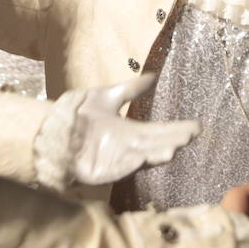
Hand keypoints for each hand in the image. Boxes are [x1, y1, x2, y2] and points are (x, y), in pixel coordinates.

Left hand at [69, 75, 199, 185]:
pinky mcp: (101, 172)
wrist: (51, 131)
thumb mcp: (108, 96)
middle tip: (191, 136)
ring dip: (156, 155)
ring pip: (141, 158)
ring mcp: (115, 161)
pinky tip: (142, 158)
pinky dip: (129, 164)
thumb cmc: (78, 115)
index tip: (197, 126)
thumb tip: (154, 75)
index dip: (177, 129)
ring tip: (173, 150)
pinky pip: (118, 169)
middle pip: (155, 144)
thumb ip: (131, 89)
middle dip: (172, 141)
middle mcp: (127, 147)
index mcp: (130, 132)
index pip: (160, 130)